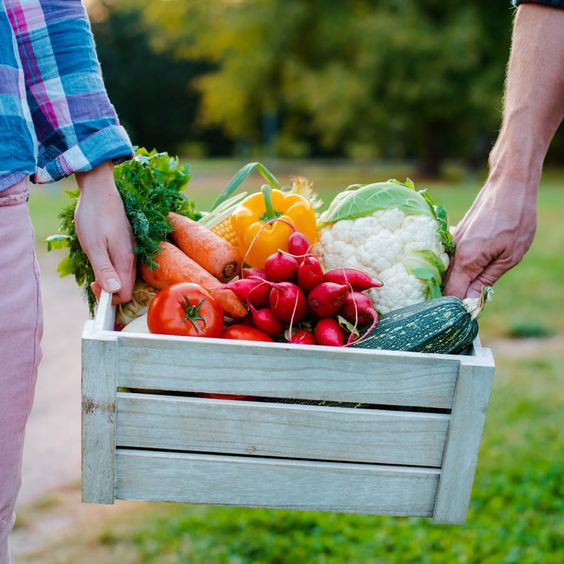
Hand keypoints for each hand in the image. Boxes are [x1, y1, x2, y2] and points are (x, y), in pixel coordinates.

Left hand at [75, 161, 135, 303]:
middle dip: (109, 289)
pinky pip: (123, 265)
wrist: (100, 191)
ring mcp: (131, 251)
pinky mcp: (127, 245)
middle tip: (91, 278)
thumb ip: (104, 270)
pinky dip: (112, 268)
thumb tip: (114, 291)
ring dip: (109, 278)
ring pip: (125, 276)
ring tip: (95, 265)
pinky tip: (100, 257)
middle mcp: (133, 258)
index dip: (109, 297)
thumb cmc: (94, 217)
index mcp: (125, 260)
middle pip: (126, 287)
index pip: (125, 294)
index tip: (93, 284)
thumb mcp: (93, 246)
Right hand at [443, 178, 536, 298]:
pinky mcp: (455, 236)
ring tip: (470, 293)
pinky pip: (451, 260)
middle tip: (468, 309)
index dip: (456, 308)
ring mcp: (452, 243)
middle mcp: (454, 252)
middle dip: (454, 299)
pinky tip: (469, 273)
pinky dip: (457, 270)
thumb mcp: (510, 255)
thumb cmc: (515, 218)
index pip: (451, 294)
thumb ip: (487, 280)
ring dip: (457, 284)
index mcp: (467, 260)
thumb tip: (471, 302)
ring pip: (447, 272)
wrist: (508, 185)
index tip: (465, 318)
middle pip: (446, 284)